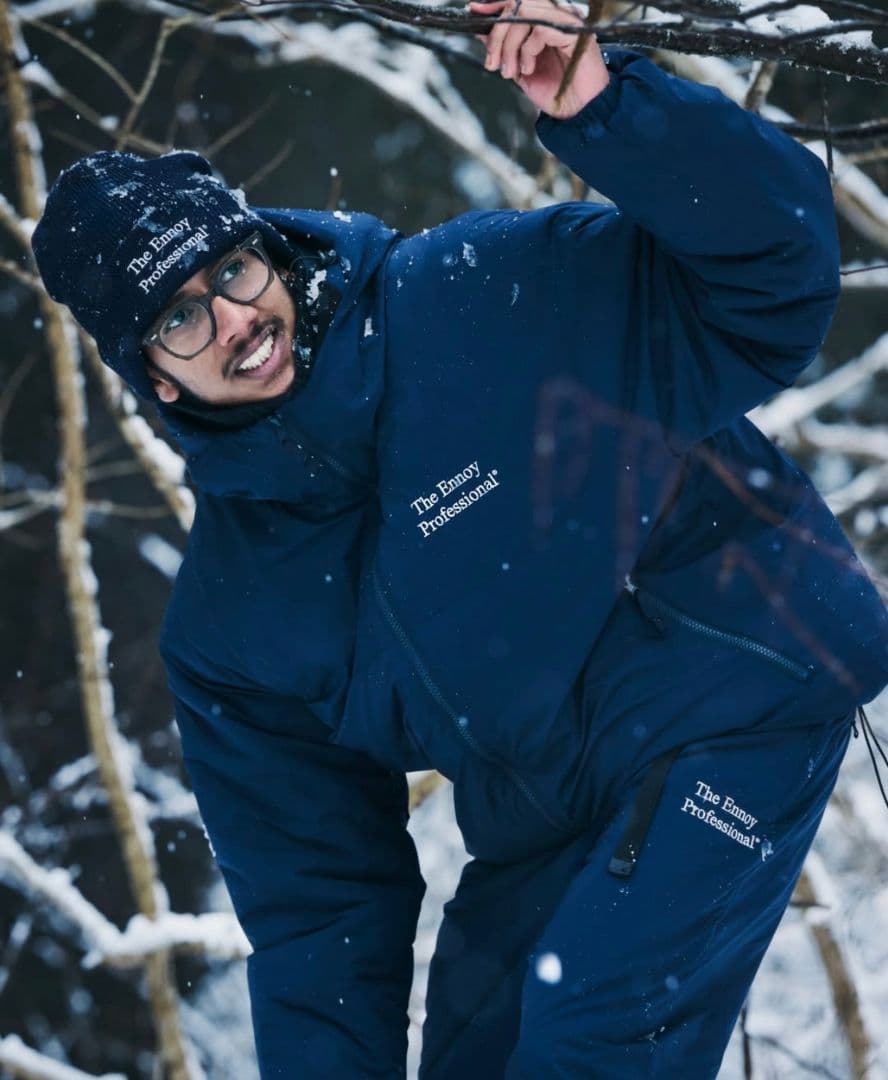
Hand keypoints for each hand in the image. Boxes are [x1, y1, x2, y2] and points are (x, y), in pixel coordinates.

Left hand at [469, 0, 608, 118]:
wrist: (578, 111)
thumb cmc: (555, 92)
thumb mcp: (519, 70)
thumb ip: (504, 49)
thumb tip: (482, 32)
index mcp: (543, 22)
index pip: (516, 2)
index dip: (494, 5)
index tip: (475, 13)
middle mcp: (554, 16)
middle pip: (516, 5)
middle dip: (497, 35)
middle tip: (493, 63)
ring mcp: (565, 21)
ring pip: (524, 14)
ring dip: (509, 45)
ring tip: (512, 70)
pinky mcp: (572, 32)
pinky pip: (539, 28)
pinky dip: (527, 49)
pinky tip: (529, 67)